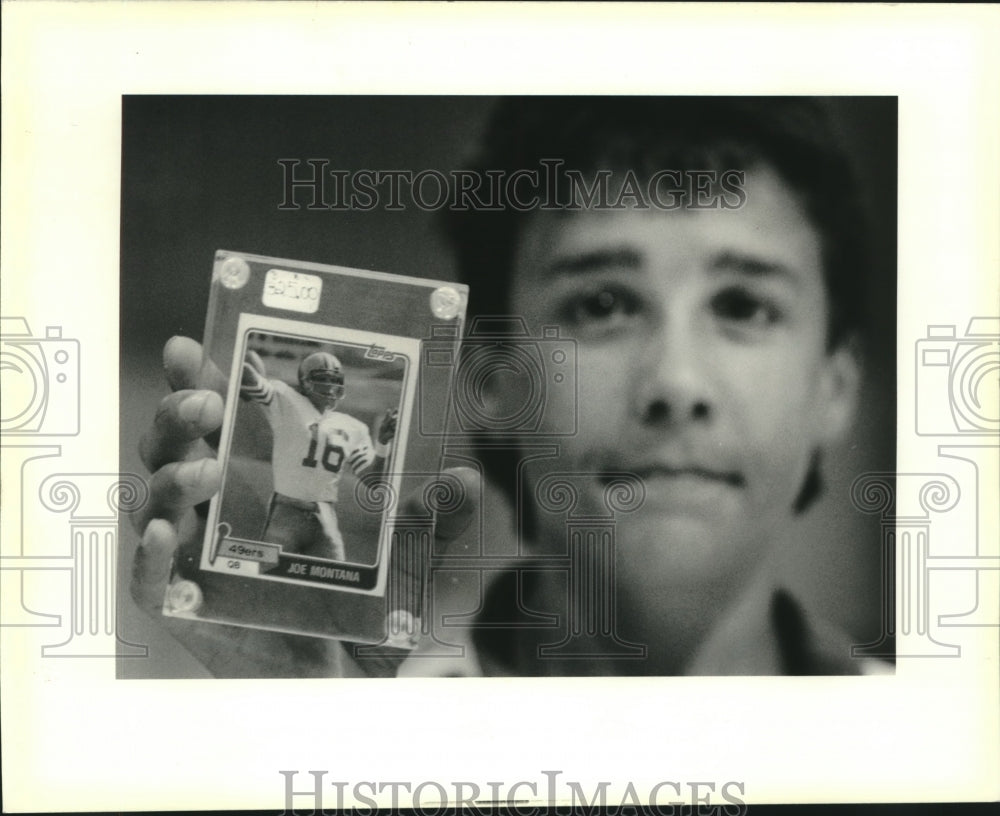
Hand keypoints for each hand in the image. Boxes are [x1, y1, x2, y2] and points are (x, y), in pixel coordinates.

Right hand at [131, 337, 477, 676]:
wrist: (346, 677)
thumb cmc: (360, 603)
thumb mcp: (404, 553)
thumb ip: (431, 516)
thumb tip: (464, 479)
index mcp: (253, 476)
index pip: (215, 418)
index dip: (196, 381)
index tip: (191, 348)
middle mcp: (214, 507)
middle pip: (171, 447)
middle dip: (178, 416)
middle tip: (207, 405)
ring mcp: (193, 556)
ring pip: (156, 502)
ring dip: (173, 478)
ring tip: (209, 471)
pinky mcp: (183, 606)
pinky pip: (148, 580)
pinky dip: (149, 555)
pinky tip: (169, 535)